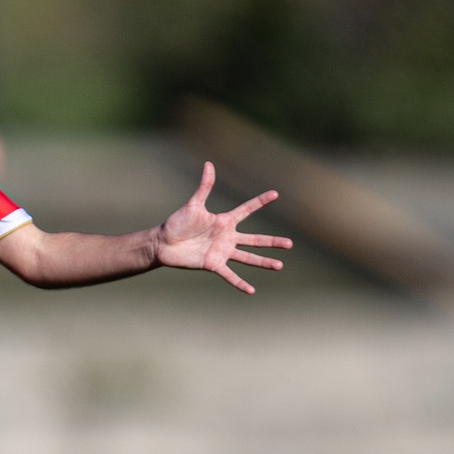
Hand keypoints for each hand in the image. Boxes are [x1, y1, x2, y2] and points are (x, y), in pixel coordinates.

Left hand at [153, 162, 291, 293]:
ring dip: (263, 262)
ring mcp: (222, 252)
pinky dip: (239, 283)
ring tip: (279, 265)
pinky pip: (229, 275)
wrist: (163, 243)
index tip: (275, 194)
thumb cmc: (177, 223)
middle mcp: (227, 237)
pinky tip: (251, 290)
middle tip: (290, 244)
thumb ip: (204, 186)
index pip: (246, 210)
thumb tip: (209, 163)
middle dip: (272, 242)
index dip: (260, 202)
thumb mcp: (193, 204)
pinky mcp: (213, 264)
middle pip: (255, 239)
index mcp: (224, 221)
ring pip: (247, 258)